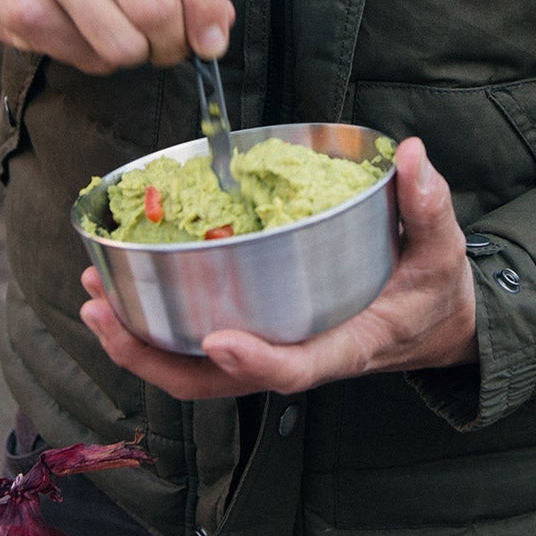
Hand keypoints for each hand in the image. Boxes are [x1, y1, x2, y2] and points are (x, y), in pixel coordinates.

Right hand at [0, 0, 231, 72]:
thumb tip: (218, 25)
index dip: (210, 8)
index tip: (214, 39)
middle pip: (158, 7)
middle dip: (174, 42)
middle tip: (169, 45)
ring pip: (124, 43)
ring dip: (137, 55)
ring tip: (129, 38)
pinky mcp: (21, 6)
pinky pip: (87, 57)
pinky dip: (98, 58)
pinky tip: (87, 32)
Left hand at [79, 137, 478, 398]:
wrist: (435, 327)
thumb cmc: (435, 289)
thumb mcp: (442, 249)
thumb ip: (427, 204)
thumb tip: (412, 156)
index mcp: (350, 344)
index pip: (299, 366)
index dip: (257, 359)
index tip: (218, 339)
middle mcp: (303, 358)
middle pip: (220, 379)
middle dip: (155, 354)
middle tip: (102, 309)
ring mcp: (276, 353)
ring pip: (197, 371)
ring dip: (139, 343)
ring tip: (93, 297)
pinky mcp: (260, 339)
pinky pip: (198, 350)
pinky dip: (154, 330)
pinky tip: (120, 294)